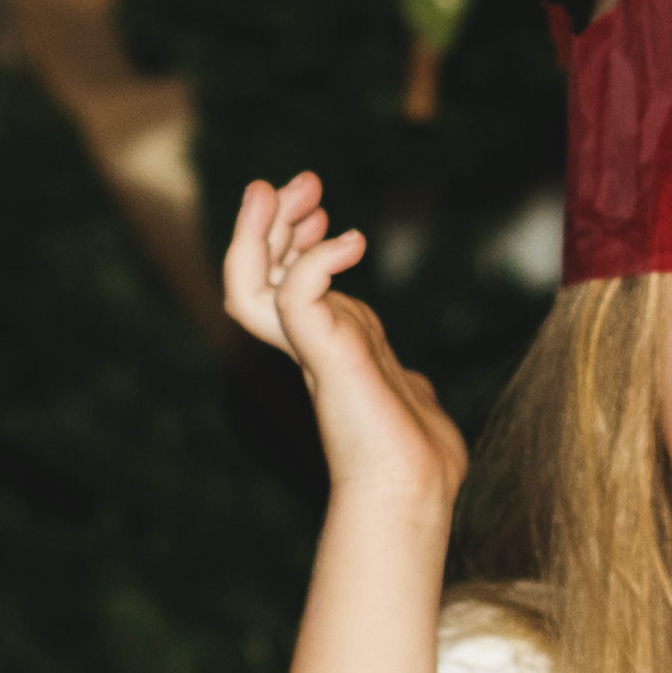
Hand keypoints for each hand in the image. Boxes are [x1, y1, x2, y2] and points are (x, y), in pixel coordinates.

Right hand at [222, 172, 467, 511]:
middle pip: (257, 274)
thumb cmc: (419, 457)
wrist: (416, 490)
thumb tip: (418, 385)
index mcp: (322, 349)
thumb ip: (400, 378)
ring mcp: (312, 351)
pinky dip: (319, 262)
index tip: (318, 208)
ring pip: (252, 283)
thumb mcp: (408, 397)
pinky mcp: (326, 357)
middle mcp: (308, 347)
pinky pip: (298, 296)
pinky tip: (353, 241)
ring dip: (268, 231)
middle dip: (274, 221)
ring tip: (300, 191)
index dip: (290, 241)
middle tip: (302, 182)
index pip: (281, 282)